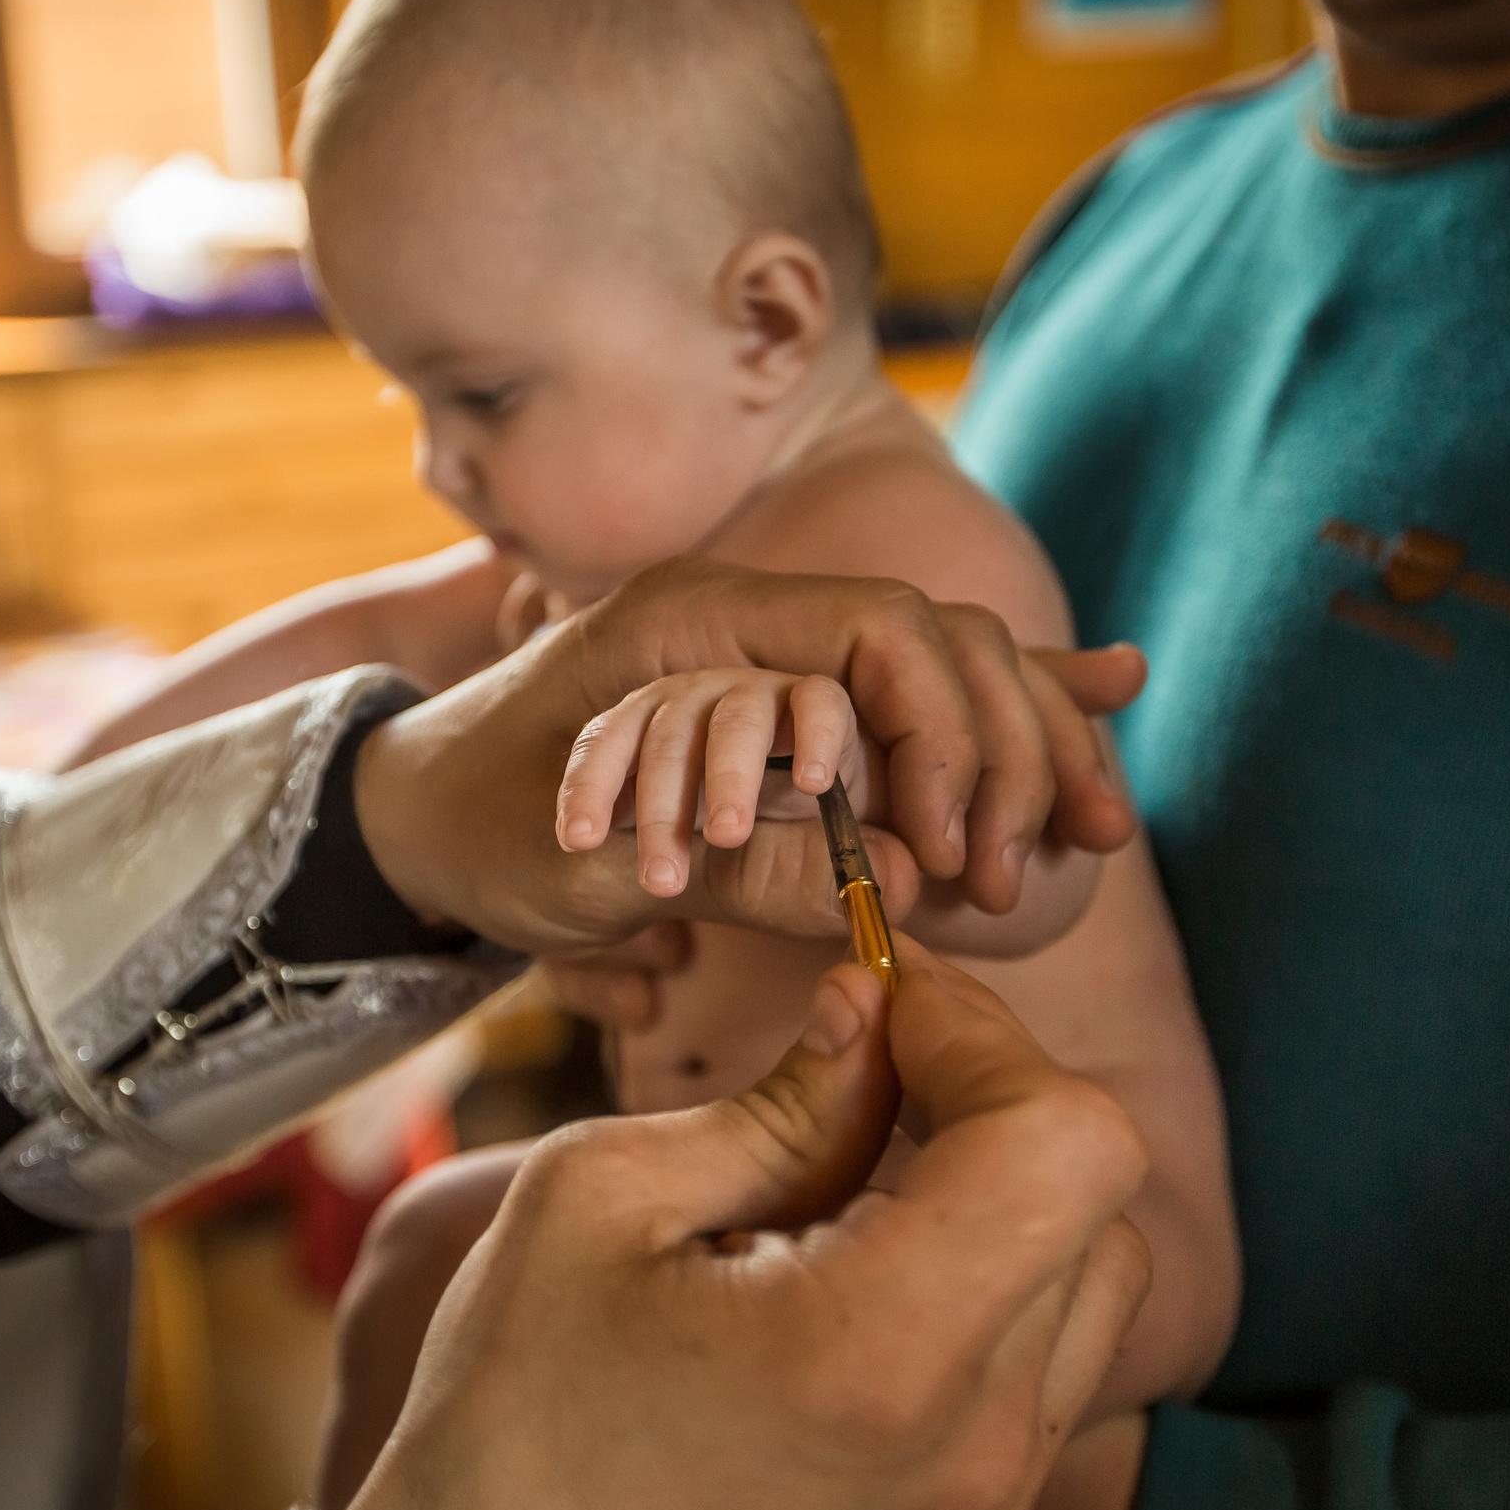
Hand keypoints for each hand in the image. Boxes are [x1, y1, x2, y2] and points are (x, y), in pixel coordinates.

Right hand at [346, 941, 1153, 1509]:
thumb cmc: (517, 1400)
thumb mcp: (606, 1195)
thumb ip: (780, 1098)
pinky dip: (994, 1279)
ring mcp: (984, 1508)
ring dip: (1010, 1189)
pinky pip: (1047, 1368)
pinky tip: (870, 1262)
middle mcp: (972, 1446)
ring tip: (873, 1163)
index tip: (893, 999)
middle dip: (995, 1094)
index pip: (1065, 1142)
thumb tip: (874, 1010)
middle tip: (877, 1054)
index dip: (988, 1037)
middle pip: (1097, 1198)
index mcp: (880, 1351)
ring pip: (1096, 1280)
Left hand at [355, 557, 1143, 952]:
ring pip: (936, 669)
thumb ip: (751, 872)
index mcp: (699, 621)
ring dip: (1014, 746)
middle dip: (1001, 749)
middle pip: (932, 641)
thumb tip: (911, 889)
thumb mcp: (595, 866)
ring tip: (1088, 828)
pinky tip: (1106, 689)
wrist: (403, 819)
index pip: (881, 628)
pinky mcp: (783, 709)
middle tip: (1031, 870)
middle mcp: (748, 620)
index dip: (945, 732)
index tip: (962, 848)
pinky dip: (993, 720)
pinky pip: (909, 698)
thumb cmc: (476, 827)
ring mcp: (770, 657)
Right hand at [558, 667, 866, 896]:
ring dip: (667, 805)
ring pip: (675, 731)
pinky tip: (581, 838)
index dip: (825, 733)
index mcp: (800, 742)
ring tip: (663, 881)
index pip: (822, 704)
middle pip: (747, 710)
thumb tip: (893, 876)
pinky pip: (605, 743)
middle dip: (737, 773)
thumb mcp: (752, 885)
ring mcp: (673, 719)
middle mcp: (741, 714)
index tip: (813, 784)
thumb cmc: (712, 879)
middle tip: (726, 837)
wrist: (598, 872)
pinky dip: (593, 788)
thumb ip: (799, 877)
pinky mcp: (612, 736)